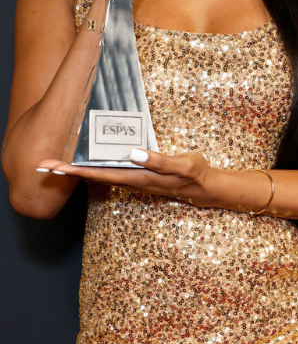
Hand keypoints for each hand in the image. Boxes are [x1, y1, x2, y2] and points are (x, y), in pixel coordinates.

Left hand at [38, 149, 224, 207]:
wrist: (207, 189)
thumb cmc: (196, 174)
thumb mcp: (183, 165)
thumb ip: (159, 160)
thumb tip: (133, 155)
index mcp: (139, 177)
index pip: (101, 172)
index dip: (77, 169)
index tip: (56, 166)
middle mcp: (132, 180)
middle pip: (95, 175)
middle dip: (69, 171)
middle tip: (44, 165)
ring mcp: (135, 180)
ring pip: (102, 175)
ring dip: (80, 171)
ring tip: (60, 165)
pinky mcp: (140, 177)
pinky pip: (112, 173)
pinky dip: (96, 169)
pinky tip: (92, 164)